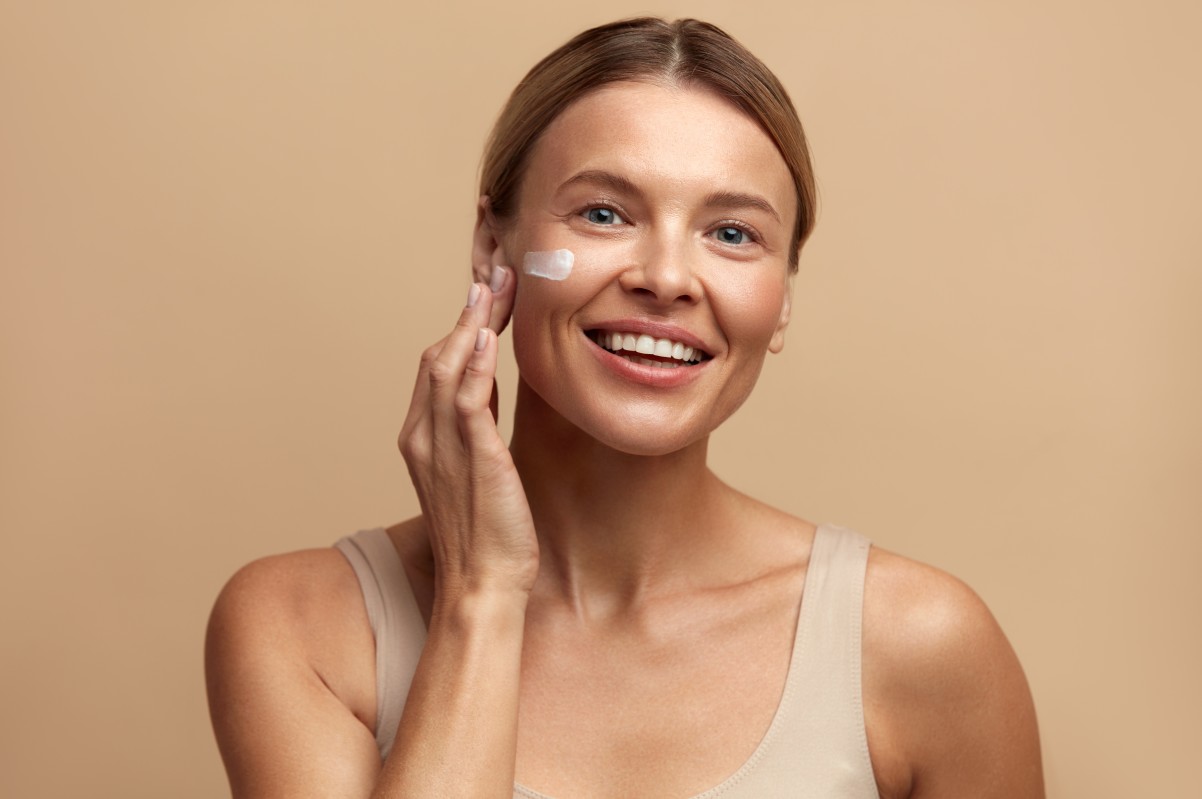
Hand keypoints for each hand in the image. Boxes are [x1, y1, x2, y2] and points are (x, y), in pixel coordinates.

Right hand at [397, 265, 537, 597]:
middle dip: (468, 314)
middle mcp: (421, 436)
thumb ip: (476, 425)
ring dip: (472, 323)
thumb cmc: (487, 533)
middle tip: (498, 277)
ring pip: (446, 368)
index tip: (487, 298)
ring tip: (496, 287)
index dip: (460, 328)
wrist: (482, 584)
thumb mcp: (477, 467)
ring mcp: (440, 446)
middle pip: (437, 357)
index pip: (437, 368)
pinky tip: (488, 334)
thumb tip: (488, 386)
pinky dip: (474, 362)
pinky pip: (467, 399)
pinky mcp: (470, 457)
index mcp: (421, 438)